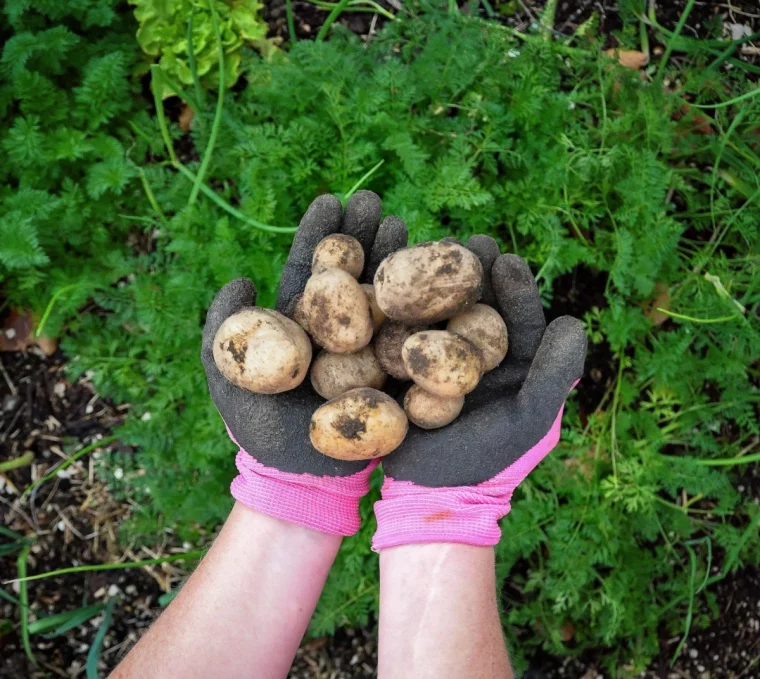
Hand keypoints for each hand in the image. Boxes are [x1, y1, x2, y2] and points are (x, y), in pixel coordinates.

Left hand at [201, 191, 406, 533]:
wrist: (304, 485)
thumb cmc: (262, 438)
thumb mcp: (228, 383)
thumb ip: (224, 330)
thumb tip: (239, 279)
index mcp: (299, 328)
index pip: (309, 271)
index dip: (320, 236)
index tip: (333, 200)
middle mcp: (336, 334)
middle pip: (351, 275)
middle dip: (363, 236)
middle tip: (376, 203)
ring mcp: (368, 353)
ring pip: (383, 297)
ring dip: (394, 260)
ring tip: (406, 225)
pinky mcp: (393, 376)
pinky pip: (409, 336)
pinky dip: (422, 306)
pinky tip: (434, 278)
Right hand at [374, 236, 586, 547]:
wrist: (427, 496)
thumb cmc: (485, 463)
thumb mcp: (529, 420)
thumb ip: (553, 374)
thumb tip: (574, 322)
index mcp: (509, 365)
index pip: (514, 316)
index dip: (511, 286)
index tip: (502, 255)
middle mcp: (472, 355)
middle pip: (472, 303)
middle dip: (468, 270)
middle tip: (463, 239)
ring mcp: (432, 360)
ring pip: (433, 309)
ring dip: (431, 277)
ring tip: (425, 244)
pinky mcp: (398, 367)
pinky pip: (397, 330)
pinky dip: (391, 302)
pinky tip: (381, 274)